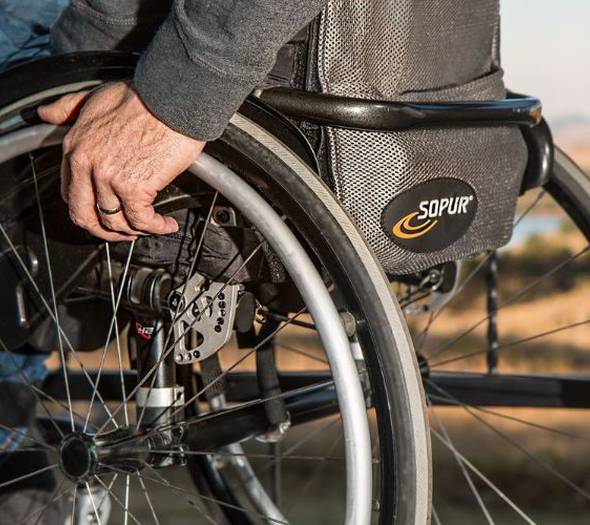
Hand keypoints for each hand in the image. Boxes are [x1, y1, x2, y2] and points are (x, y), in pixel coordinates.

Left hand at [37, 82, 205, 240]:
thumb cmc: (143, 97)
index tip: (105, 212)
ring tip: (152, 226)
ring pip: (116, 223)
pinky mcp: (135, 187)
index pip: (71, 194)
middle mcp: (87, 165)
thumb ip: (69, 108)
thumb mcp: (95, 96)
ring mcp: (110, 178)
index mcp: (75, 147)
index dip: (89, 210)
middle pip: (86, 217)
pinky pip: (142, 220)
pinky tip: (166, 224)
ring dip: (135, 232)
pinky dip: (156, 227)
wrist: (173, 99)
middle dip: (106, 232)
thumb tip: (47, 114)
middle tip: (124, 232)